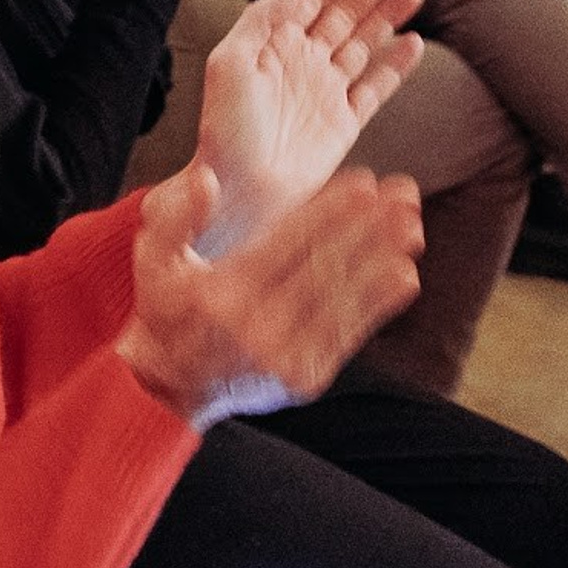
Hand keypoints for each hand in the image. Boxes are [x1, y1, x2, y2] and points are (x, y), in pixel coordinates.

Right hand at [118, 161, 423, 426]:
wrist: (168, 387)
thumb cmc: (165, 311)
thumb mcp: (152, 260)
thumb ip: (176, 218)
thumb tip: (207, 179)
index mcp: (223, 293)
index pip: (287, 244)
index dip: (330, 212)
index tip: (365, 182)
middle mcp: (257, 327)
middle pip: (325, 267)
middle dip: (370, 226)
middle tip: (405, 193)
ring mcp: (285, 358)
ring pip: (344, 299)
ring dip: (384, 259)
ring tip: (414, 225)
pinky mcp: (305, 378)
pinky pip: (349, 335)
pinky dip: (379, 304)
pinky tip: (404, 274)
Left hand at [194, 0, 424, 254]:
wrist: (237, 190)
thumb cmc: (224, 130)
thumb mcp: (230, 63)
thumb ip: (263, 19)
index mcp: (272, 42)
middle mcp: (302, 60)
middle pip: (345, 9)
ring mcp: (325, 90)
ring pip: (365, 40)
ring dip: (389, 13)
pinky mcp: (345, 123)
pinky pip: (376, 87)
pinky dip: (396, 66)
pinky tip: (414, 42)